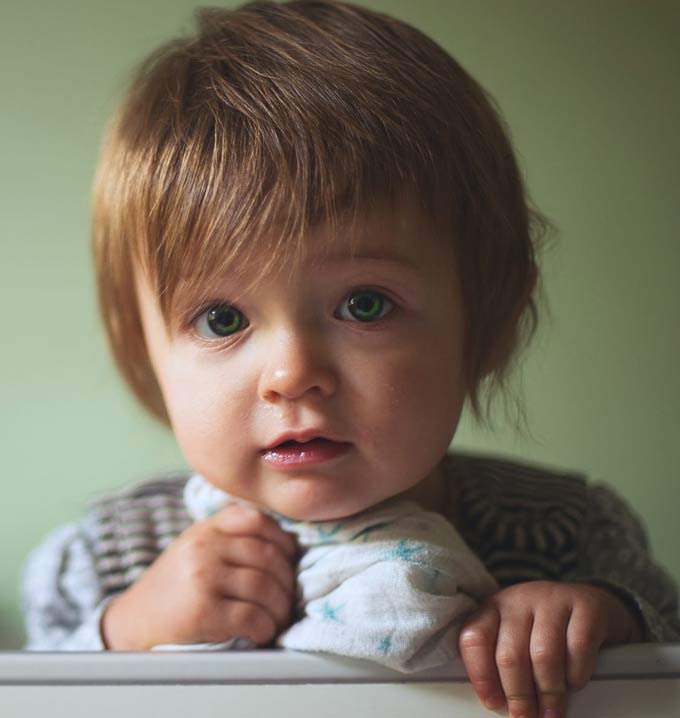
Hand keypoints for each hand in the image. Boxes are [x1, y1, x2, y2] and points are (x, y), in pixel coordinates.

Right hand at [101, 503, 296, 649]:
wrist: (131, 622)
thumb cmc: (172, 588)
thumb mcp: (195, 548)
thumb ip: (229, 538)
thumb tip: (285, 545)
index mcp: (206, 528)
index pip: (256, 520)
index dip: (282, 540)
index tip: (290, 560)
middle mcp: (204, 547)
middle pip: (267, 556)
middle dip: (287, 581)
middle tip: (289, 599)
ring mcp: (203, 577)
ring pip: (264, 586)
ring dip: (280, 608)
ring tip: (278, 619)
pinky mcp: (203, 611)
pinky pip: (251, 616)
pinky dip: (265, 627)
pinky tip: (262, 632)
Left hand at [458, 581, 642, 717]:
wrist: (590, 602)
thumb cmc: (544, 627)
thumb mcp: (516, 635)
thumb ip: (502, 661)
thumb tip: (498, 705)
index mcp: (494, 607)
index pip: (474, 638)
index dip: (481, 675)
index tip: (493, 703)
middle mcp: (519, 599)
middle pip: (510, 654)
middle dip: (518, 695)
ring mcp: (551, 599)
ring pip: (543, 655)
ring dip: (548, 693)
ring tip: (550, 714)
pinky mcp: (585, 605)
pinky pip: (578, 647)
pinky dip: (575, 674)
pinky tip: (574, 684)